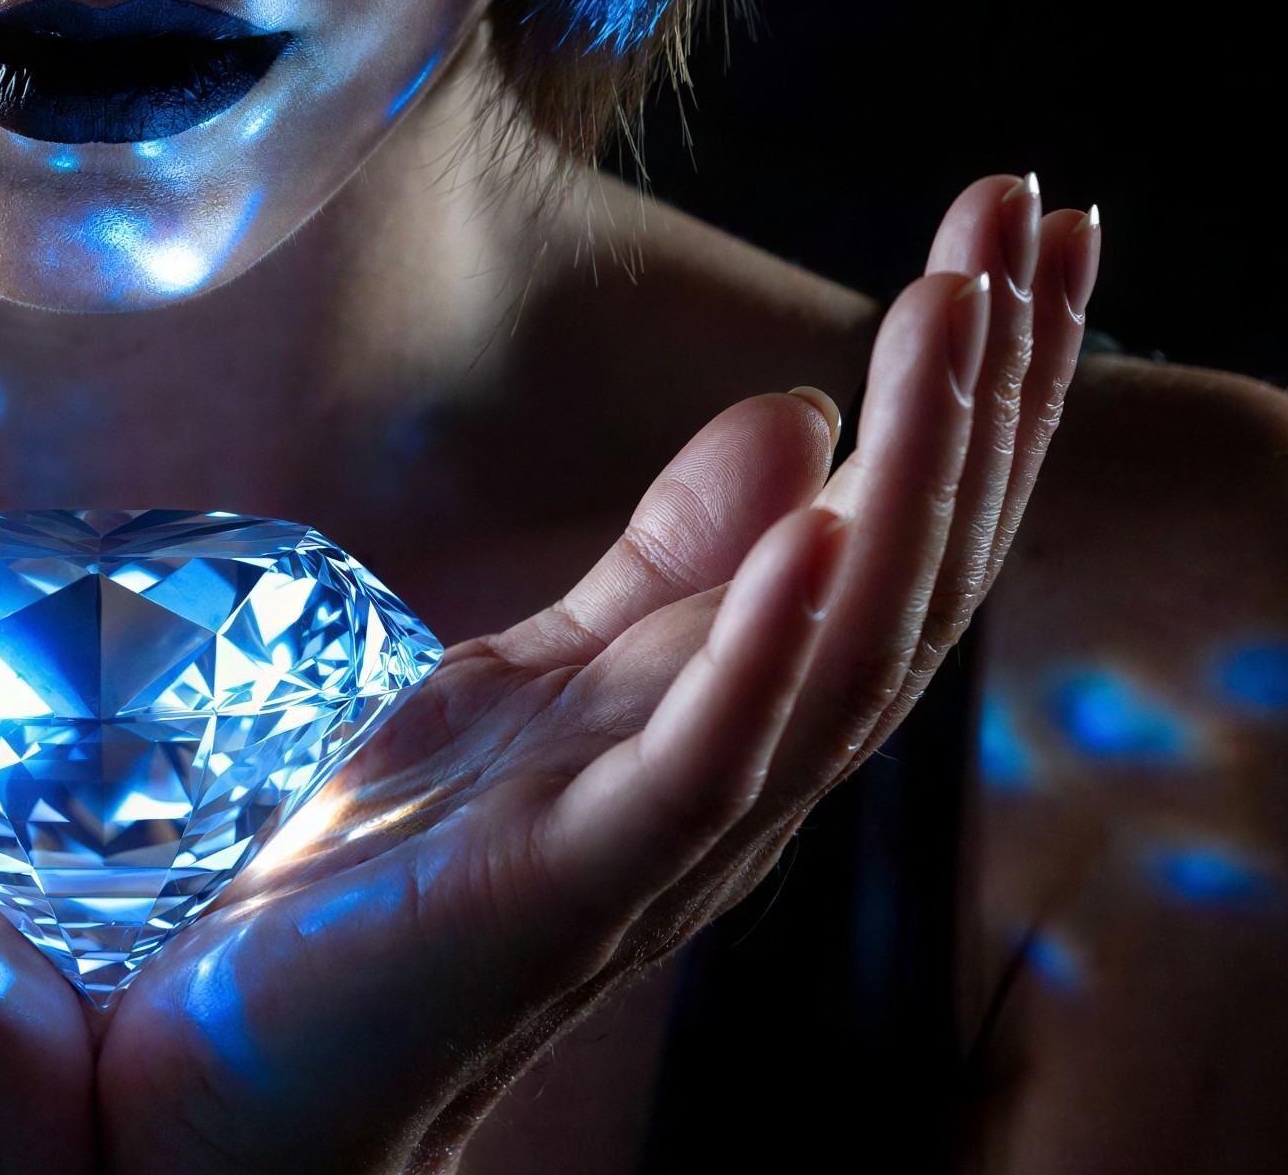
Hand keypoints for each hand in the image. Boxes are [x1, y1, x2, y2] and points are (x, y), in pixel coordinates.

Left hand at [96, 175, 1097, 1174]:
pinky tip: (819, 518)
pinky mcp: (570, 883)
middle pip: (910, 567)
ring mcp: (665, 833)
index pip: (896, 519)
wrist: (252, 1072)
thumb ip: (671, 563)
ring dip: (915, 474)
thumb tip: (803, 413)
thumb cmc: (400, 880)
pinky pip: (707, 762)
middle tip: (1034, 215)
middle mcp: (741, 770)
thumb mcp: (543, 674)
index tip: (1028, 216)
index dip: (977, 378)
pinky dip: (771, 637)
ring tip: (958, 310)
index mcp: (737, 705)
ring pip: (847, 644)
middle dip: (985, 389)